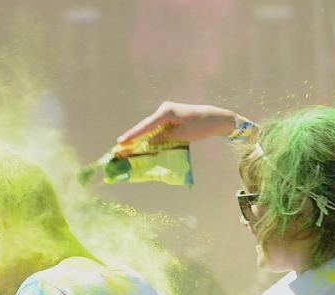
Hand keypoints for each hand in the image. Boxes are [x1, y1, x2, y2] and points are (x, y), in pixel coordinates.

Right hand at [117, 102, 238, 146]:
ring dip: (141, 136)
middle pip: (145, 125)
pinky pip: (156, 127)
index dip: (133, 135)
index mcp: (166, 112)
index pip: (146, 126)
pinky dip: (150, 134)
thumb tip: (149, 142)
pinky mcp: (170, 116)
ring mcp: (166, 112)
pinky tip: (142, 142)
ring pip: (150, 126)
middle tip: (120, 146)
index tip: (121, 141)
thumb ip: (164, 138)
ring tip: (127, 146)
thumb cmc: (200, 127)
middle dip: (133, 136)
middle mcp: (164, 109)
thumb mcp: (181, 136)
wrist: (215, 119)